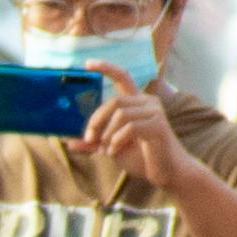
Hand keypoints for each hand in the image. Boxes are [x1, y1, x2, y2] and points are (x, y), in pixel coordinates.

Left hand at [79, 62, 190, 190]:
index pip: (122, 77)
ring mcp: (155, 112)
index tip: (87, 64)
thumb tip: (69, 143)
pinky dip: (116, 141)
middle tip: (88, 138)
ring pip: (120, 115)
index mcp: (137, 103)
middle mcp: (147, 102)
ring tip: (107, 149)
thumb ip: (94, 143)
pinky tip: (115, 152)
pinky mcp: (158, 125)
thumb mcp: (112, 148)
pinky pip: (129, 128)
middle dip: (96, 120)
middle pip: (114, 101)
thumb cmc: (142, 158)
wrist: (167, 172)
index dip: (106, 68)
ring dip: (107, 134)